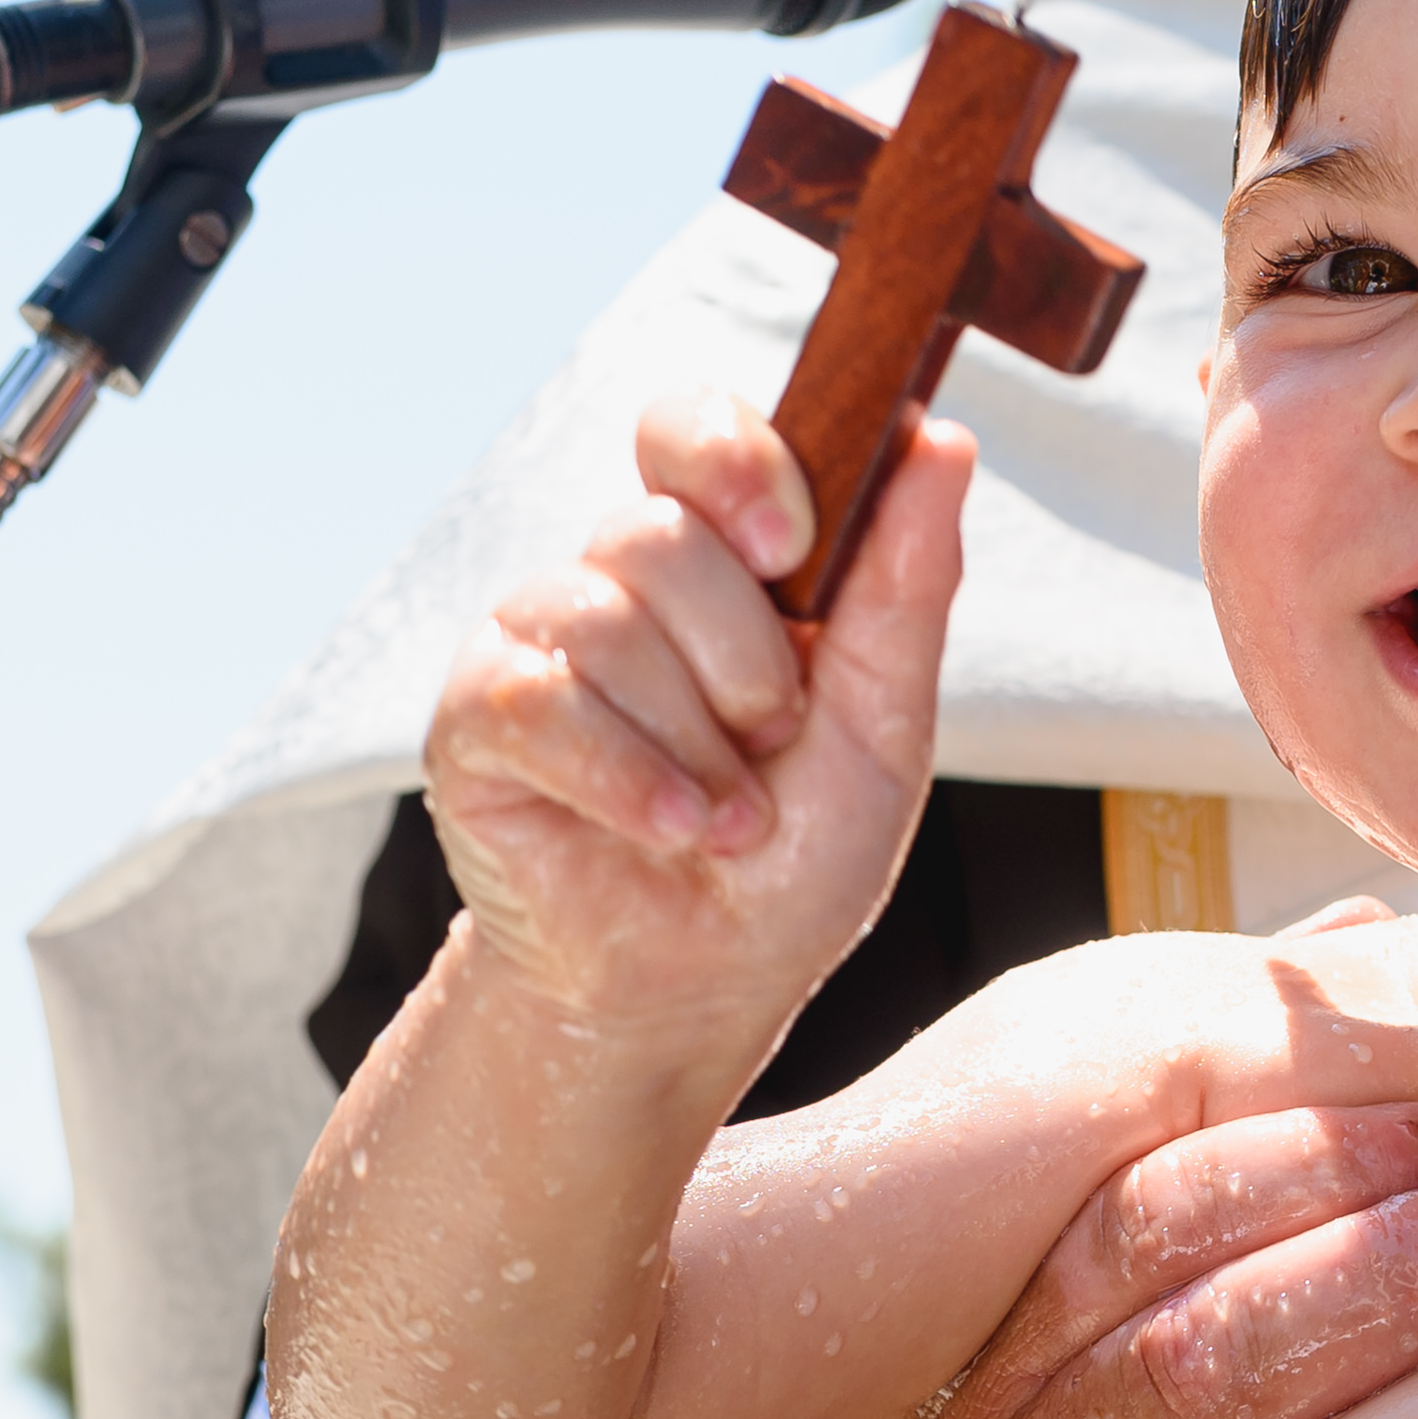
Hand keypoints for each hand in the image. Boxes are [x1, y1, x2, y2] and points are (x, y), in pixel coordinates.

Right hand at [423, 388, 968, 1041]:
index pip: (689, 429)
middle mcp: (615, 582)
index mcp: (717, 559)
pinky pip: (539, 703)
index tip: (791, 544)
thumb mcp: (883, 725)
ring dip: (694, 741)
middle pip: (655, 531)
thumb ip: (908, 586)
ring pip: (602, 617)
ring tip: (728, 821)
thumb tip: (943, 439)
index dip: (733, 462)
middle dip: (741, 656)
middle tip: (771, 741)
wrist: (700, 989)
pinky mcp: (475, 724)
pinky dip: (627, 777)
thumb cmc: (791, 858)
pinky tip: (672, 830)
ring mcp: (536, 647)